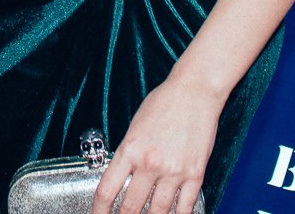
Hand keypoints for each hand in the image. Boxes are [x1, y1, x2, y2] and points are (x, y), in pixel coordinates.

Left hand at [91, 74, 220, 213]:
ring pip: (159, 211)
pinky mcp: (195, 174)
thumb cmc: (164, 103)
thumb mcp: (135, 126)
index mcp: (130, 149)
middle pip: (131, 206)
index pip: (107, 190)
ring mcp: (173, 171)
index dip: (99, 211)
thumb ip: (128, 153)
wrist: (194, 91)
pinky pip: (185, 207)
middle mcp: (149, 163)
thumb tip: (123, 177)